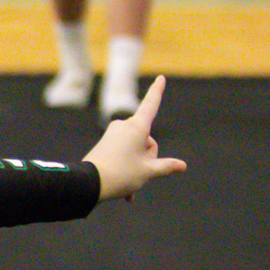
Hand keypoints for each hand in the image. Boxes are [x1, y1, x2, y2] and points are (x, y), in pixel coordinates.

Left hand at [84, 76, 186, 200]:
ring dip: (137, 168)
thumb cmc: (120, 175)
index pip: (151, 105)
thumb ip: (166, 166)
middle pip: (147, 140)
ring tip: (130, 187)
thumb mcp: (148, 172)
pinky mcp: (104, 144)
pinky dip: (128, 171)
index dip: (157, 91)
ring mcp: (112, 135)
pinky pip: (123, 155)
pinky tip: (126, 193)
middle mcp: (123, 126)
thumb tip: (182, 166)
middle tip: (139, 174)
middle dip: (148, 158)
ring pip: (135, 150)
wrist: (87, 185)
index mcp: (136, 127)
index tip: (160, 77)